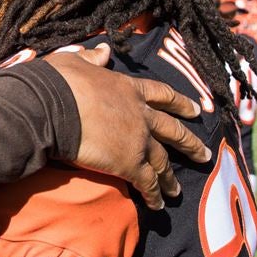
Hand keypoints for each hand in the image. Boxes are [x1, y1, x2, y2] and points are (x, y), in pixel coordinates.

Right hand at [45, 44, 209, 210]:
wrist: (53, 107)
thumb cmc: (59, 83)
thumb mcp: (76, 62)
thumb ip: (93, 58)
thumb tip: (102, 50)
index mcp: (130, 89)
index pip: (163, 95)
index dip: (180, 103)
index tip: (195, 110)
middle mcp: (141, 115)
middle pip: (174, 131)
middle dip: (190, 143)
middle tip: (204, 154)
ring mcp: (138, 141)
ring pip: (163, 162)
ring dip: (170, 178)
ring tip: (177, 191)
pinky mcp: (129, 164)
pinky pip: (147, 183)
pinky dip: (154, 195)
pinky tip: (158, 205)